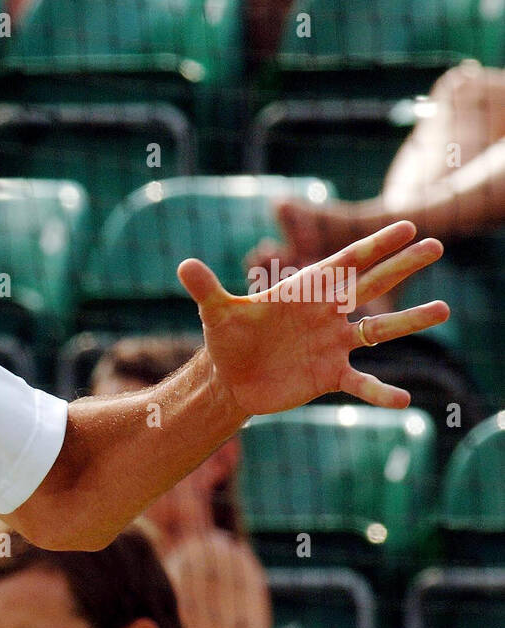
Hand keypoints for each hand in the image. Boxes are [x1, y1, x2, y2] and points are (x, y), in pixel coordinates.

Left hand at [178, 221, 446, 415]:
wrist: (230, 379)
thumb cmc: (227, 339)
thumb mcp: (217, 313)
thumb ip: (206, 289)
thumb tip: (184, 266)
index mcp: (305, 292)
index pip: (345, 263)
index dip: (374, 246)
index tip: (406, 227)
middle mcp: (326, 315)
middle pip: (372, 286)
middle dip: (402, 267)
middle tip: (436, 247)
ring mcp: (333, 344)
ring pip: (379, 331)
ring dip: (409, 322)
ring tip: (442, 310)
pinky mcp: (330, 376)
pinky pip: (361, 382)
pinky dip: (380, 391)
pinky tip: (404, 400)